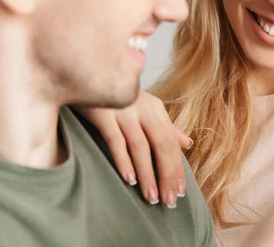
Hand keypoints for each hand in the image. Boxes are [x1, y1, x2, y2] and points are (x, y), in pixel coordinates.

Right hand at [74, 91, 192, 207]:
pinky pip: (116, 140)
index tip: (179, 192)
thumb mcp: (144, 108)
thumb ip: (165, 126)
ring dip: (148, 174)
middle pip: (162, 145)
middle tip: (169, 201)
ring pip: (141, 147)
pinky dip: (124, 160)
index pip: (171, 142)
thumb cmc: (115, 97)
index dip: (177, 168)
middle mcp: (143, 108)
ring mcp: (123, 110)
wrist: (85, 73)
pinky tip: (130, 179)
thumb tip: (187, 143)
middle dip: (167, 175)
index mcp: (155, 108)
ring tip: (152, 197)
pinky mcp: (103, 113)